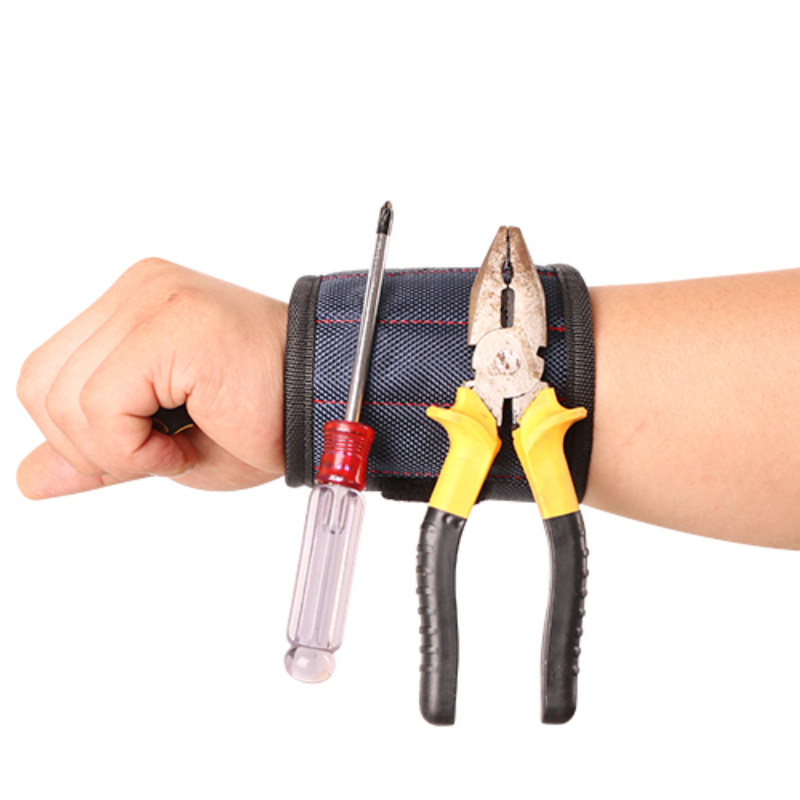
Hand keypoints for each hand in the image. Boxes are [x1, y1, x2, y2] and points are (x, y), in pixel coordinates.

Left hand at [17, 258, 286, 498]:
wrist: (331, 407)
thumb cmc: (264, 421)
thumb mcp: (163, 444)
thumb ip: (95, 451)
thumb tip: (30, 478)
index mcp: (132, 308)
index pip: (48, 376)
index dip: (82, 435)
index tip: (151, 446)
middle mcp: (136, 291)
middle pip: (40, 384)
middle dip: (92, 445)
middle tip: (165, 448)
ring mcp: (150, 298)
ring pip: (59, 397)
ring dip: (117, 449)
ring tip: (180, 441)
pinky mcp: (168, 322)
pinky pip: (99, 405)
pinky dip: (133, 447)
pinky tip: (183, 441)